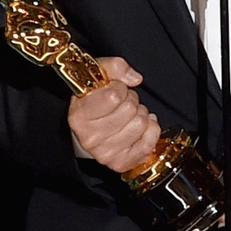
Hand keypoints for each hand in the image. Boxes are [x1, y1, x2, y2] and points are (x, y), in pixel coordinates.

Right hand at [69, 57, 160, 174]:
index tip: (115, 89)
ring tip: (130, 115)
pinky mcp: (120, 164)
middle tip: (123, 103)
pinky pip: (148, 144)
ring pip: (141, 124)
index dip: (120, 87)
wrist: (91, 127)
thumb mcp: (98, 75)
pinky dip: (151, 130)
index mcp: (79, 115)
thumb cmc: (95, 99)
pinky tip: (142, 126)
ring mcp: (104, 154)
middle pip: (129, 109)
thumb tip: (135, 79)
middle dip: (131, 100)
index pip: (113, 95)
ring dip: (141, 114)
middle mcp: (89, 137)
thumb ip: (115, 67)